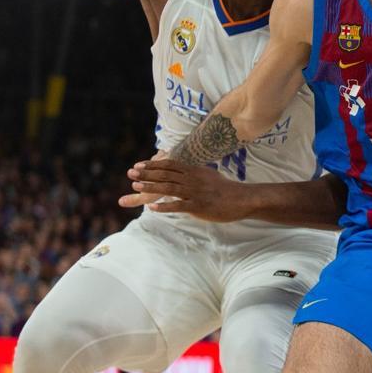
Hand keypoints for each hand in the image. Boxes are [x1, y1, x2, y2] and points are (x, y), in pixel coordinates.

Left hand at [120, 160, 248, 223]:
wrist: (241, 199)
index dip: (152, 164)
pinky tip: (152, 208)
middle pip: (166, 174)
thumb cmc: (225, 189)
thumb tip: (185, 170)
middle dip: (147, 173)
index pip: (169, 164)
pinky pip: (178, 206)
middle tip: (130, 173)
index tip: (139, 165)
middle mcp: (192, 179)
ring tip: (136, 187)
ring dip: (151, 187)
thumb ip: (195, 172)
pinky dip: (164, 206)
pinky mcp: (198, 206)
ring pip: (169, 188)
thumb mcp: (208, 175)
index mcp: (193, 171)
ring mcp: (194, 192)